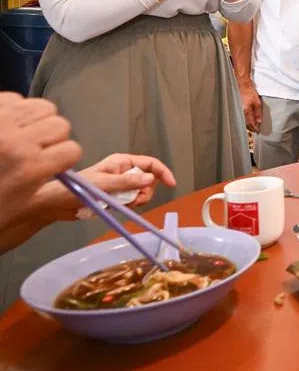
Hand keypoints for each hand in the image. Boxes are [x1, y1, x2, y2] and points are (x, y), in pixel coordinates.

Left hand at [0, 93, 80, 229]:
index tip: (49, 170)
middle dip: (52, 140)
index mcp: (31, 168)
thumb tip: (88, 187)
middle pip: (60, 124)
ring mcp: (0, 123)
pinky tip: (5, 130)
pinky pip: (15, 98)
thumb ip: (58, 198)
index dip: (63, 161)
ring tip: (20, 139)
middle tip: (33, 155)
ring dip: (36, 122)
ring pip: (41, 106)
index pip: (73, 149)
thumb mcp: (25, 215)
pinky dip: (15, 111)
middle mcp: (16, 141)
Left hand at [31, 153, 177, 222]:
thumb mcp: (102, 184)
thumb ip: (126, 182)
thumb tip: (150, 179)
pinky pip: (131, 202)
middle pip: (148, 181)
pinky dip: (128, 207)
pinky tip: (115, 208)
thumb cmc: (76, 188)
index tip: (171, 184)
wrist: (57, 204)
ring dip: (135, 201)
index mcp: (121, 162)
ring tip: (119, 205)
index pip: (150, 164)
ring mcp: (120, 185)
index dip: (162, 172)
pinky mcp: (116, 197)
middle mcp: (123, 171)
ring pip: (141, 193)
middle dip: (145, 192)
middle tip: (133, 201)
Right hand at [238, 81, 262, 131]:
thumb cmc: (250, 93)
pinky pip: (241, 117)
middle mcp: (241, 113)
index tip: (258, 131)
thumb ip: (258, 113)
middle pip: (246, 124)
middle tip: (256, 130)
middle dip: (251, 128)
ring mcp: (238, 111)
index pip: (251, 124)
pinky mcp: (237, 109)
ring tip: (253, 125)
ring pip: (243, 121)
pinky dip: (245, 120)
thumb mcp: (258, 103)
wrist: (243, 86)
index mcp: (246, 112)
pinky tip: (248, 119)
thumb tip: (259, 122)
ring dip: (248, 124)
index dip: (255, 128)